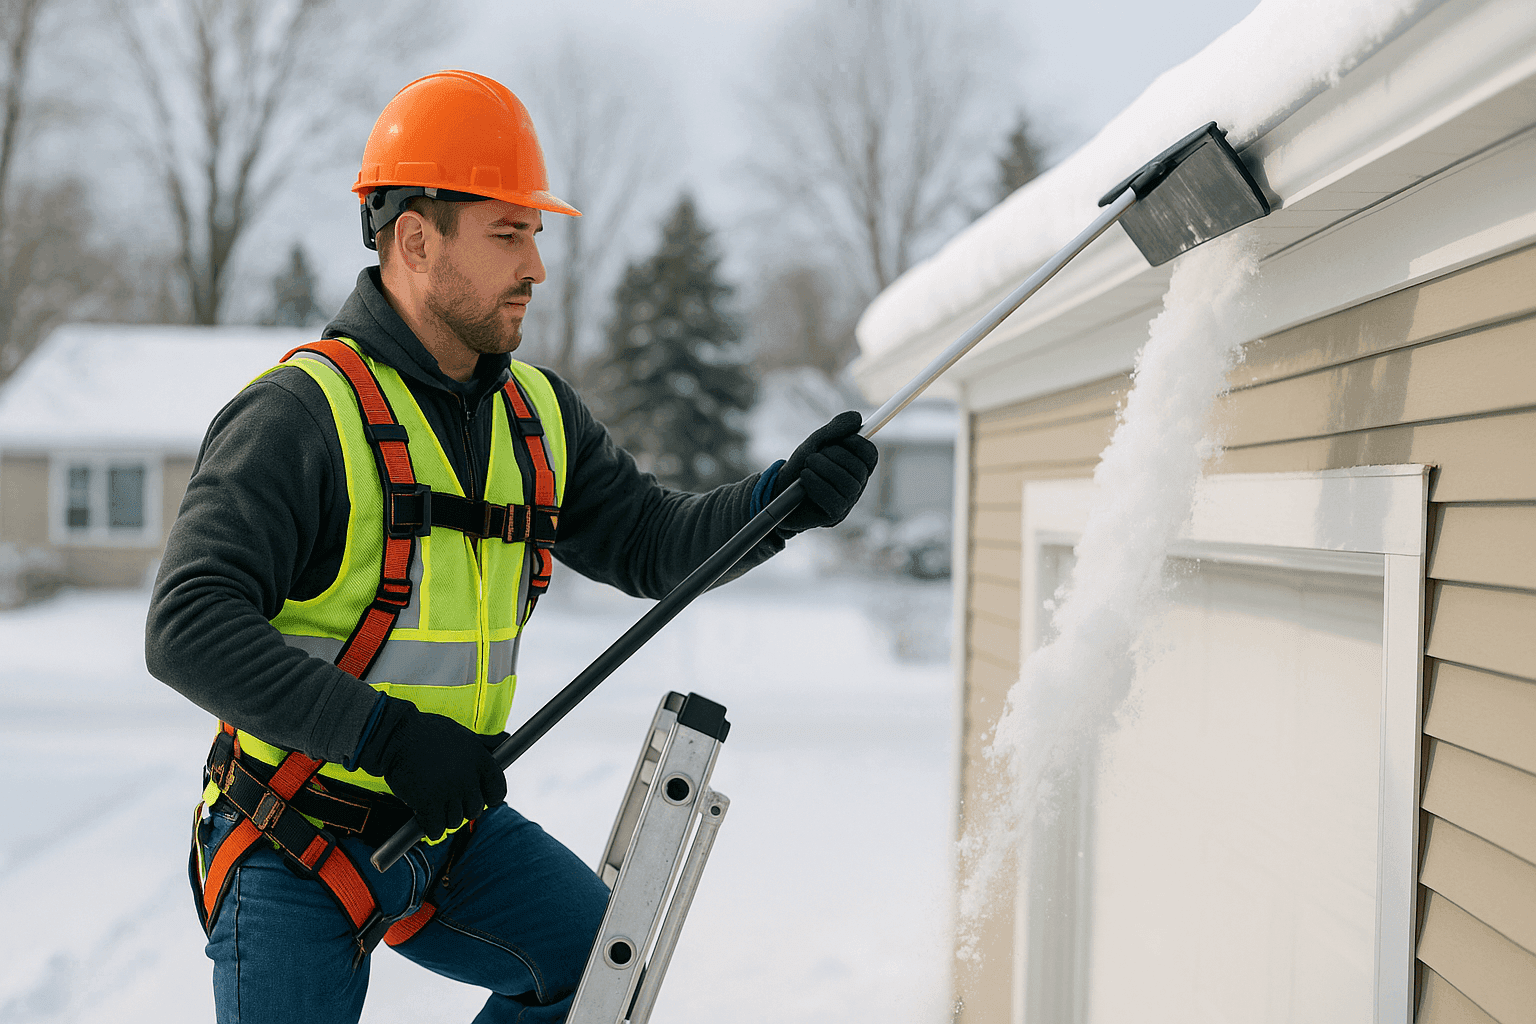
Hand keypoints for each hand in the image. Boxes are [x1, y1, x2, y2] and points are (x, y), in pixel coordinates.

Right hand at [356, 697, 507, 839]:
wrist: (395, 736)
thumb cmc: (429, 733)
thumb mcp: (462, 734)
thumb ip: (485, 743)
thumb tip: (507, 738)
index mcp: (480, 759)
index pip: (499, 790)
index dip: (491, 798)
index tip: (481, 798)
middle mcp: (468, 777)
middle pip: (476, 809)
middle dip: (463, 808)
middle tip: (448, 799)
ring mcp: (448, 791)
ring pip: (456, 820)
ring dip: (444, 817)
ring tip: (433, 801)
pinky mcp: (428, 804)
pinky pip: (436, 829)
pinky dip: (431, 828)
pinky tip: (424, 816)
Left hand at [772, 411, 878, 533]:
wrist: (776, 491)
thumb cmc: (798, 467)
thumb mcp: (815, 443)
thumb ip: (834, 430)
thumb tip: (857, 418)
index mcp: (855, 467)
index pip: (870, 455)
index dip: (858, 443)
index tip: (840, 438)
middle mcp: (855, 486)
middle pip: (859, 469)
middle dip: (835, 456)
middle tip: (813, 456)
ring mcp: (846, 503)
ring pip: (849, 484)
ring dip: (824, 469)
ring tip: (807, 466)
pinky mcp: (834, 516)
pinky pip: (835, 500)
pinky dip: (818, 485)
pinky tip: (805, 480)